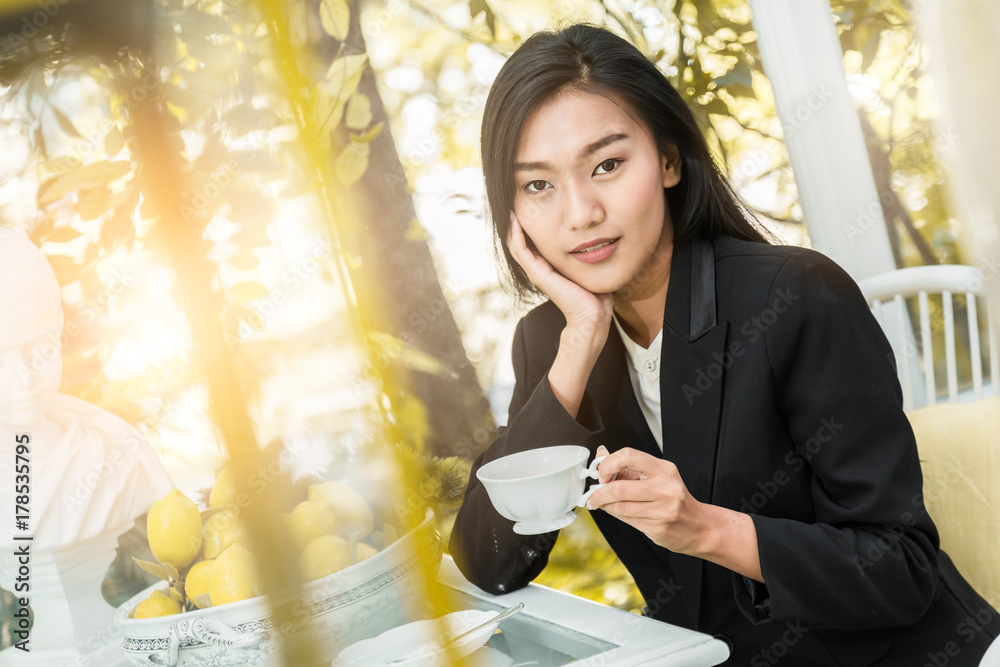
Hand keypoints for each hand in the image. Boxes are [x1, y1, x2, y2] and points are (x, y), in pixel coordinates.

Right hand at [507, 212, 612, 334]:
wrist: (592, 316)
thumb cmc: (595, 295)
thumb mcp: (588, 266)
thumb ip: (588, 254)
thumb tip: (600, 237)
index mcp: (549, 267)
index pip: (532, 243)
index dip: (528, 225)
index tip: (529, 207)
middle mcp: (539, 269)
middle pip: (520, 242)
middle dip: (517, 223)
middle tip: (514, 203)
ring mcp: (536, 272)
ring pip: (515, 244)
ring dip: (511, 226)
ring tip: (509, 208)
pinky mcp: (538, 274)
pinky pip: (520, 250)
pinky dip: (515, 234)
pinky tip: (514, 219)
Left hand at [586, 446, 708, 554]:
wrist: (699, 526)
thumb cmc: (674, 498)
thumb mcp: (656, 476)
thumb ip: (627, 467)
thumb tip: (601, 453)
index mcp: (664, 469)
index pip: (629, 456)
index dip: (608, 464)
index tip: (602, 474)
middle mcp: (666, 488)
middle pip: (620, 488)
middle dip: (599, 493)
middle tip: (592, 495)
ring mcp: (663, 510)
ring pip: (620, 507)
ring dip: (604, 505)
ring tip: (602, 503)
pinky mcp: (658, 528)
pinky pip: (627, 520)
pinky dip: (616, 515)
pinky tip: (616, 512)